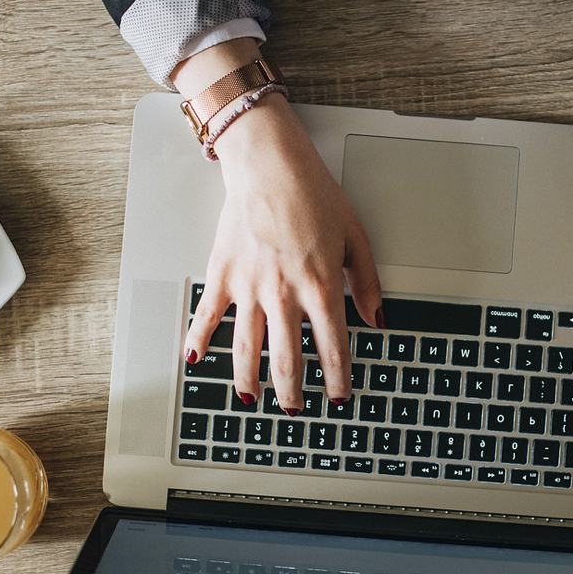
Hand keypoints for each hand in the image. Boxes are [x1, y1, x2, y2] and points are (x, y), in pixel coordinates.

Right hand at [175, 41, 382, 414]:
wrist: (269, 164)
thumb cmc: (312, 193)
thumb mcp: (355, 236)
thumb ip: (367, 282)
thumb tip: (376, 318)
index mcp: (322, 287)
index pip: (333, 349)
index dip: (338, 380)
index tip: (339, 397)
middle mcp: (285, 294)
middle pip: (287, 360)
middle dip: (292, 392)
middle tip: (294, 409)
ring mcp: (250, 287)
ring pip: (247, 349)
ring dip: (249, 380)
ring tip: (251, 398)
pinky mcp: (222, 274)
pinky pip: (208, 315)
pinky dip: (199, 340)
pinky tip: (196, 360)